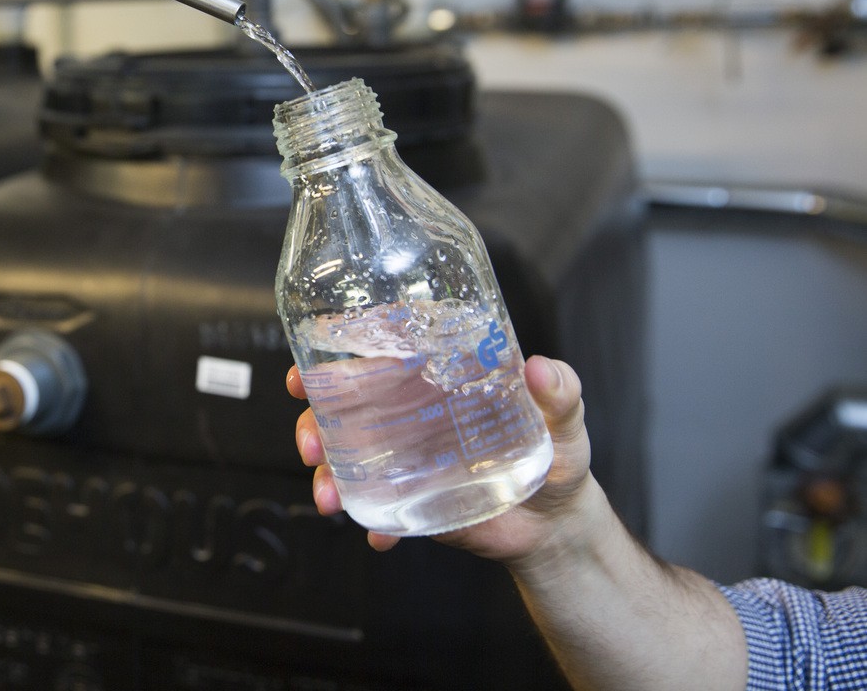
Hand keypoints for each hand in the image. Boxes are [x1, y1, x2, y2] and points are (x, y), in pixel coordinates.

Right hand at [287, 354, 596, 565]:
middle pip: (346, 400)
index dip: (341, 343)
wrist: (557, 526)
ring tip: (329, 495)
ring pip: (345, 452)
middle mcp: (413, 408)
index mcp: (440, 374)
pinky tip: (381, 536)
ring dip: (326, 471)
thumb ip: (560, 393)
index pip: (384, 345)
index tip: (315, 354)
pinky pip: (374, 503)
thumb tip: (541, 369)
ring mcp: (405, 453)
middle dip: (315, 416)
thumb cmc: (559, 457)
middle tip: (312, 439)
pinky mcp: (409, 495)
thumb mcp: (565, 420)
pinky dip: (369, 518)